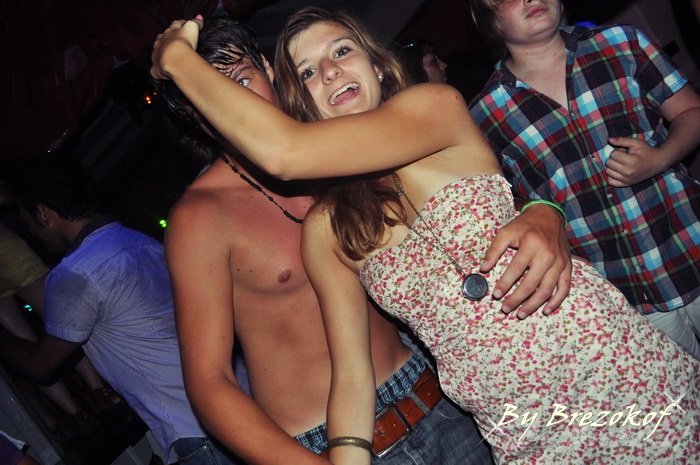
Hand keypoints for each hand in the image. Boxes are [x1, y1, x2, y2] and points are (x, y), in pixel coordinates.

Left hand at [150, 15, 203, 79]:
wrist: (175, 59)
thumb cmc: (184, 43)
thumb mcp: (192, 29)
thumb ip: (195, 23)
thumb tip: (199, 17)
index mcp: (171, 32)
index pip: (175, 25)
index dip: (180, 24)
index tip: (184, 24)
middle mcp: (161, 42)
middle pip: (163, 37)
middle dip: (167, 37)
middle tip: (172, 39)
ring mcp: (158, 55)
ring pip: (157, 51)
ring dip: (161, 52)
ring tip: (166, 55)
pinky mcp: (157, 68)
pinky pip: (156, 69)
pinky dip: (159, 70)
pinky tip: (162, 73)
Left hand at [481, 203, 571, 317]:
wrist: (550, 215)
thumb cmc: (525, 225)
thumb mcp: (506, 232)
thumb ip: (494, 250)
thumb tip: (483, 269)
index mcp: (531, 244)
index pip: (516, 269)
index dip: (504, 284)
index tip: (495, 295)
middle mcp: (547, 255)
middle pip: (531, 284)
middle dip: (516, 299)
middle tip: (505, 309)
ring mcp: (559, 262)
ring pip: (547, 290)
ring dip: (533, 305)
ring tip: (521, 313)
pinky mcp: (567, 267)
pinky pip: (564, 288)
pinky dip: (556, 301)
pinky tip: (545, 310)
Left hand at [605, 137, 666, 186]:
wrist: (658, 163)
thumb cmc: (646, 151)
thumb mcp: (636, 143)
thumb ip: (622, 140)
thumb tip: (609, 140)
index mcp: (632, 161)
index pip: (613, 154)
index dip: (617, 151)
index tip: (625, 151)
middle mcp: (628, 172)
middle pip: (609, 163)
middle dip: (614, 158)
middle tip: (623, 157)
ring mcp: (627, 180)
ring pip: (608, 172)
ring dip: (612, 167)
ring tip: (622, 164)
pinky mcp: (626, 184)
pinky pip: (610, 181)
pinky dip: (612, 176)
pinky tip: (618, 171)